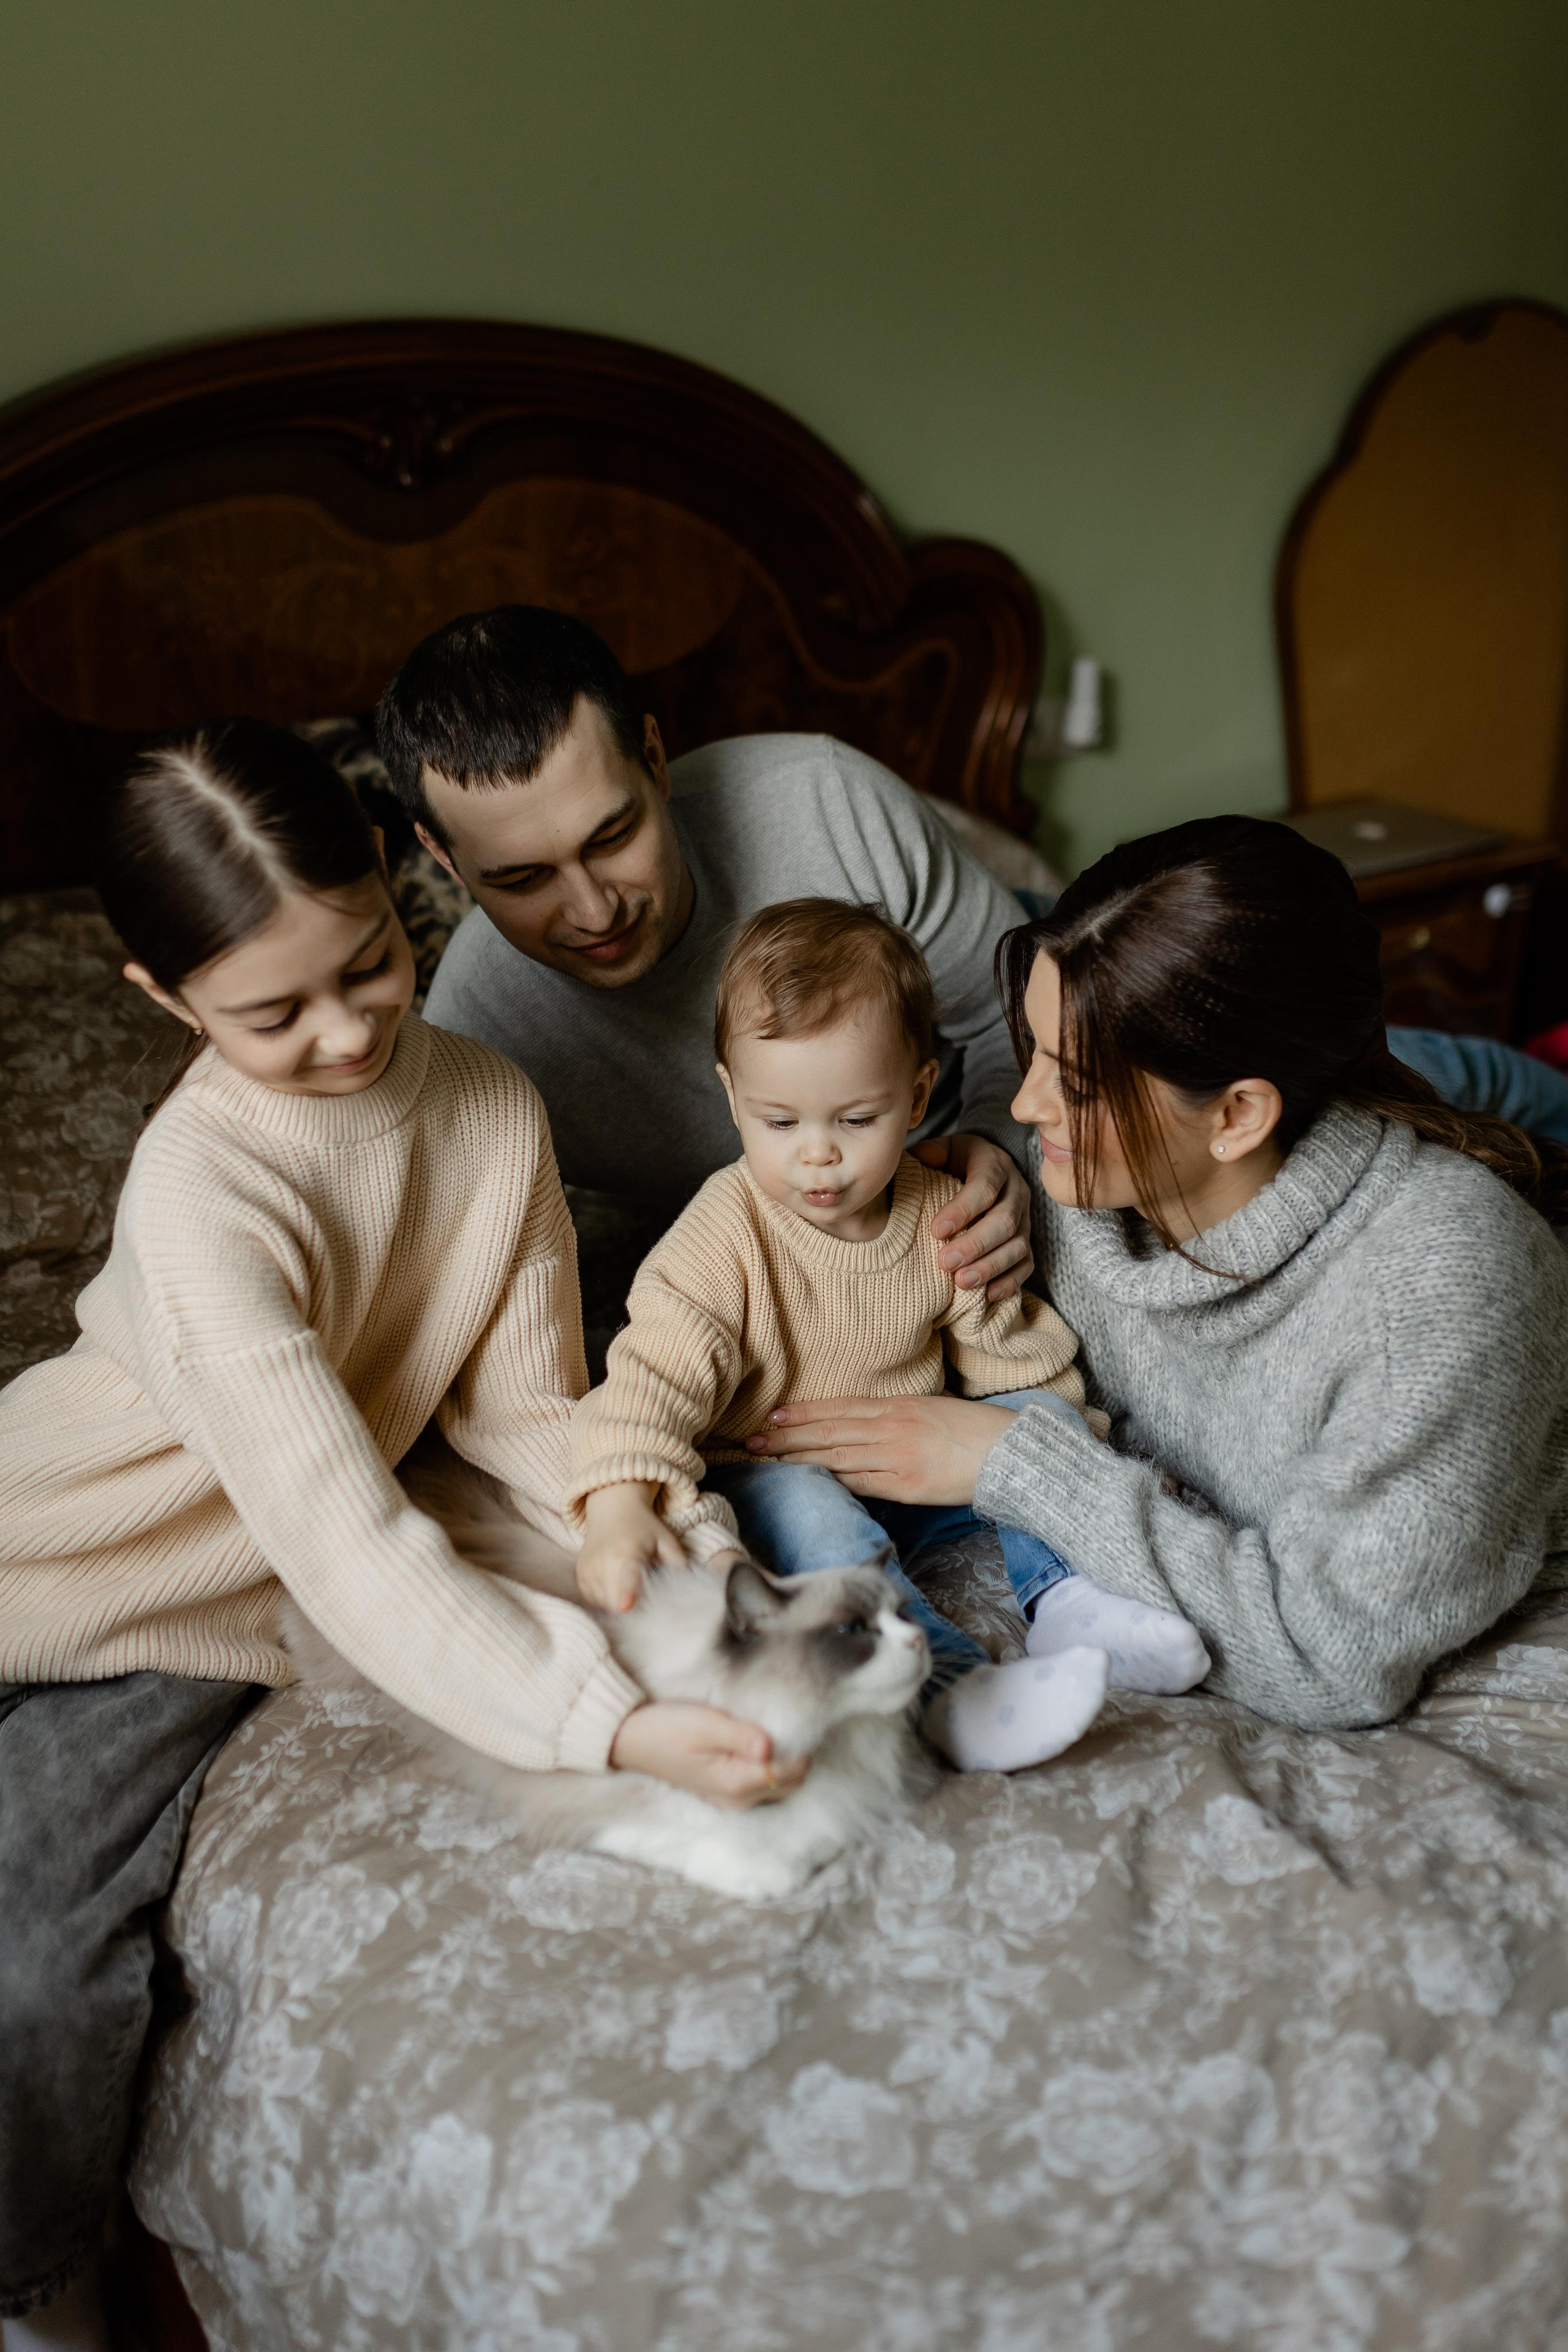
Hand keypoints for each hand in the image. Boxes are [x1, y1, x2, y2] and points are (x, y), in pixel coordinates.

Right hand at [576, 1482, 685, 1612]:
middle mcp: (604, 1562)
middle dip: (633, 1610)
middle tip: (646, 1597)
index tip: (626, 1606)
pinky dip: (606, 1600)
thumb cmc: (645, 1527)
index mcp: (629, 1552)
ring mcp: (588, 1570)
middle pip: (617, 1603)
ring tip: (630, 1584)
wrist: (612, 1509)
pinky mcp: (580, 1576)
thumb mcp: (667, 1541)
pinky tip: (616, 1584)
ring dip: (618, 1605)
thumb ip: (679, 1566)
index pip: (627, 1577)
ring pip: (605, 1606)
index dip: (627, 1593)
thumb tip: (689, 1594)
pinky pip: (594, 1601)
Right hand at [610, 1701, 810, 1808]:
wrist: (631, 1741)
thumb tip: (772, 1747)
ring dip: (786, 1763)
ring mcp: (731, 1801)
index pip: (793, 1770)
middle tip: (789, 1722)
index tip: (799, 1718)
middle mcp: (739, 1800)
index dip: (802, 1744)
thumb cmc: (668, 1728)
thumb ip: (742, 1737)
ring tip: (775, 1731)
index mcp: (738, 1783)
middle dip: (798, 1755)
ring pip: (779, 1787)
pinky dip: (771, 1769)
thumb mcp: (706, 1725)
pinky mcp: (724, 1794)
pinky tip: (760, 1746)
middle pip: (791, 1782)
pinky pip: (762, 1786)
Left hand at [746, 1393, 1016, 1504]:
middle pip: (829, 1432)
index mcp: (898, 1406)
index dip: (803, 1412)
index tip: (773, 1415)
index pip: (839, 1408)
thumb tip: (864, 1427)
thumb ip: (897, 1418)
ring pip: (836, 1456)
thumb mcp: (932, 1411)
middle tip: (751, 1440)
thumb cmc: (975, 1431)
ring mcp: (897, 1457)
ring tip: (766, 1459)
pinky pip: (860, 1482)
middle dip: (787, 1436)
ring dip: (798, 1458)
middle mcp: (892, 1427)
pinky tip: (808, 1480)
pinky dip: (831, 1479)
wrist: (1011, 1452)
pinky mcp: (906, 1485)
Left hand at [914, 1133, 1032, 1299]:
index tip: (936, 1230)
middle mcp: (1016, 1191)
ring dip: (990, 1267)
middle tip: (945, 1262)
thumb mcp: (944, 1149)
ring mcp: (1025, 1219)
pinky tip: (988, 1295)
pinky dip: (1009, 1282)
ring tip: (961, 1282)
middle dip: (974, 1244)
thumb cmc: (957, 1161)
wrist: (987, 1168)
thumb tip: (920, 1159)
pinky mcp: (1027, 1241)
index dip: (962, 1210)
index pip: (985, 1186)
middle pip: (1004, 1221)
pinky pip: (1026, 1265)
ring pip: (1017, 1246)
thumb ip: (931, 1154)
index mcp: (995, 1164)